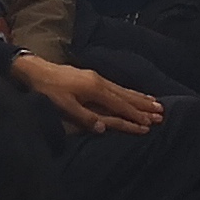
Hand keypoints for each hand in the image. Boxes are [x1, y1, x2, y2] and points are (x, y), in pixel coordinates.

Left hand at [13, 54, 164, 133]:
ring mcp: (97, 78)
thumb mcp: (64, 106)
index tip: (150, 123)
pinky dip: (128, 91)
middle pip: (126, 95)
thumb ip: (85, 117)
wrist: (37, 71)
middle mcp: (100, 82)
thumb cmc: (49, 91)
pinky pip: (116, 86)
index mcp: (95, 89)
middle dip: (144, 105)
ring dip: (139, 97)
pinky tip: (132, 93)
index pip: (120, 104)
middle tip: (161, 112)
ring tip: (154, 102)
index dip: (135, 115)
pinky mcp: (93, 78)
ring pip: (123, 89)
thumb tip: (104, 128)